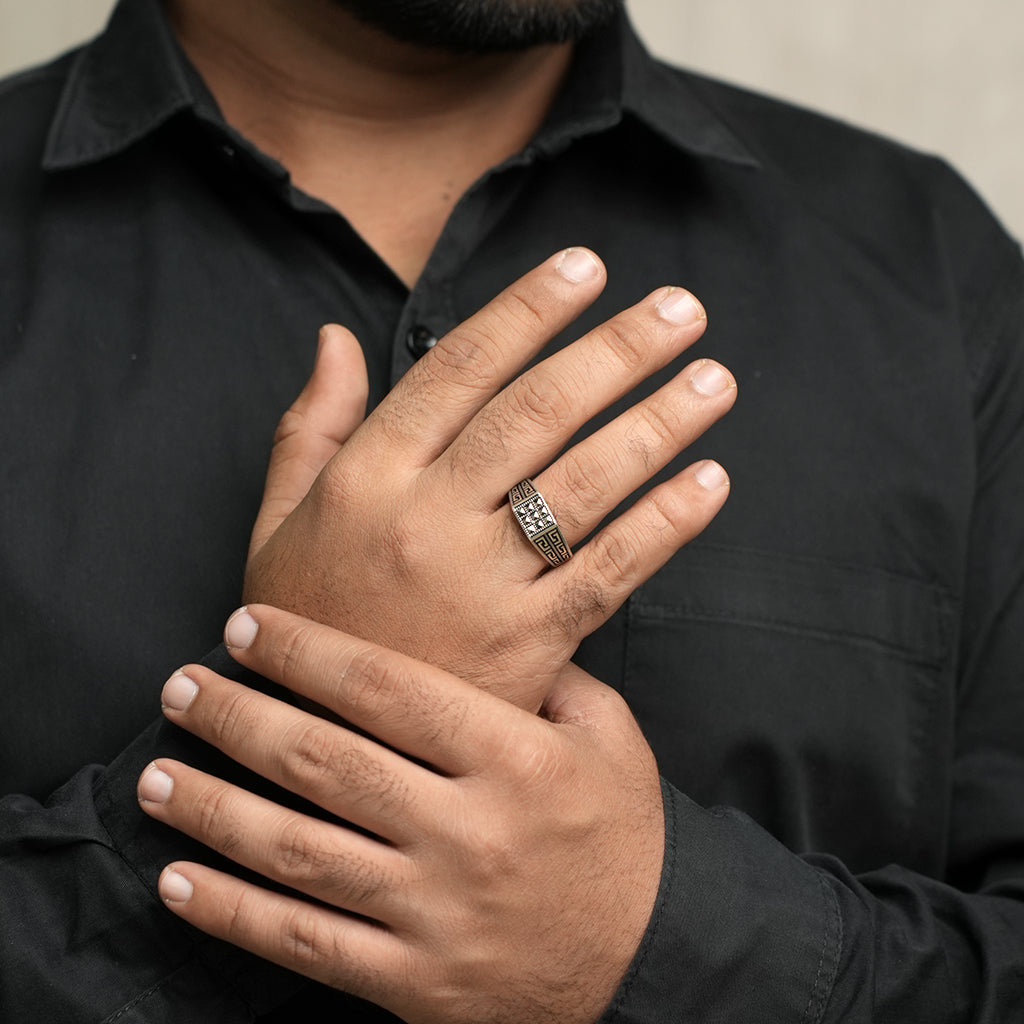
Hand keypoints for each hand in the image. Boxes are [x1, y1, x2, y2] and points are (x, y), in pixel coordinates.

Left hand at [139, 605, 663, 1023]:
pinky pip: (306, 945)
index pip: (387, 689)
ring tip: (153, 776)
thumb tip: (468, 628)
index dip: (305, 651)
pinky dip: (233, 913)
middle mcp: (466, 831)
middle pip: (325, 762)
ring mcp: (434, 913)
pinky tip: (179, 881)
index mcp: (513, 759)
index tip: (246, 626)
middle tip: (181, 686)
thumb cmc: (623, 832)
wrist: (650, 959)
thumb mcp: (608, 734)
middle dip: (238, 717)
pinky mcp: (414, 982)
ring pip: (297, 853)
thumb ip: (542, 676)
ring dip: (213, 809)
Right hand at [245, 248, 735, 709]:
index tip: (587, 266)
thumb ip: (309, 424)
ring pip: (581, 486)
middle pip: (536, 414)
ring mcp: (478, 586)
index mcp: (365, 477)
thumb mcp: (278, 519)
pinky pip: (607, 574)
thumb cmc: (306, 620)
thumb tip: (335, 335)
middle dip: (617, 351)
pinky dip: (663, 527)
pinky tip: (709, 482)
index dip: (528, 309)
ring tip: (714, 380)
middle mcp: (423, 520)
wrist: (322, 748)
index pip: (459, 369)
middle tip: (682, 308)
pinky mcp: (525, 648)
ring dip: (656, 425)